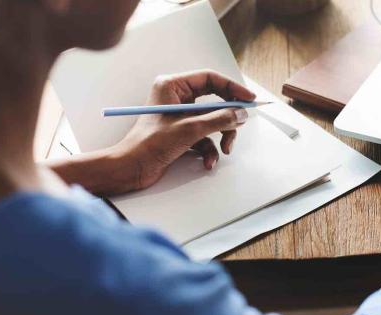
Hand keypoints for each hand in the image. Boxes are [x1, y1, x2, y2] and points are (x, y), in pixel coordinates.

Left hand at [110, 69, 255, 191]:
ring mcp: (179, 117)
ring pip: (212, 121)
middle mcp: (176, 98)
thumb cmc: (149, 144)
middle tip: (239, 125)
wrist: (131, 169)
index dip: (232, 88)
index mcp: (172, 86)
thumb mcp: (190, 129)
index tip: (249, 99)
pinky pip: (204, 137)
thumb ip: (219, 119)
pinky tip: (208, 162)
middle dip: (227, 118)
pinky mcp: (181, 133)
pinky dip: (209, 150)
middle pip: (214, 101)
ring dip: (221, 137)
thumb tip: (240, 114)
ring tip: (224, 149)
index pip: (210, 79)